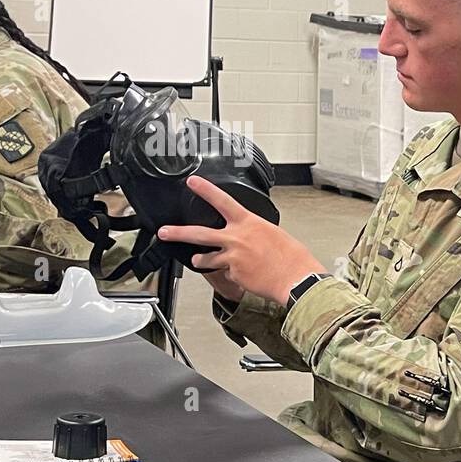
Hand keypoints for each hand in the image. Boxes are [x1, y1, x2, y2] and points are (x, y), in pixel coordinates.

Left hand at [157, 176, 324, 305]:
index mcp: (249, 223)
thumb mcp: (274, 235)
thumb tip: (249, 236)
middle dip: (178, 232)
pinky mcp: (233, 274)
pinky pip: (226, 273)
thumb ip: (255, 232)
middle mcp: (237, 238)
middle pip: (199, 233)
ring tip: (197, 260)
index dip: (206, 190)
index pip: (223, 201)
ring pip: (206, 258)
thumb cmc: (292, 258)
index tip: (193, 182)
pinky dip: (233, 274)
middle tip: (164, 231)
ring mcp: (233, 257)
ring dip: (201, 260)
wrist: (296, 279)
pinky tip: (246, 275)